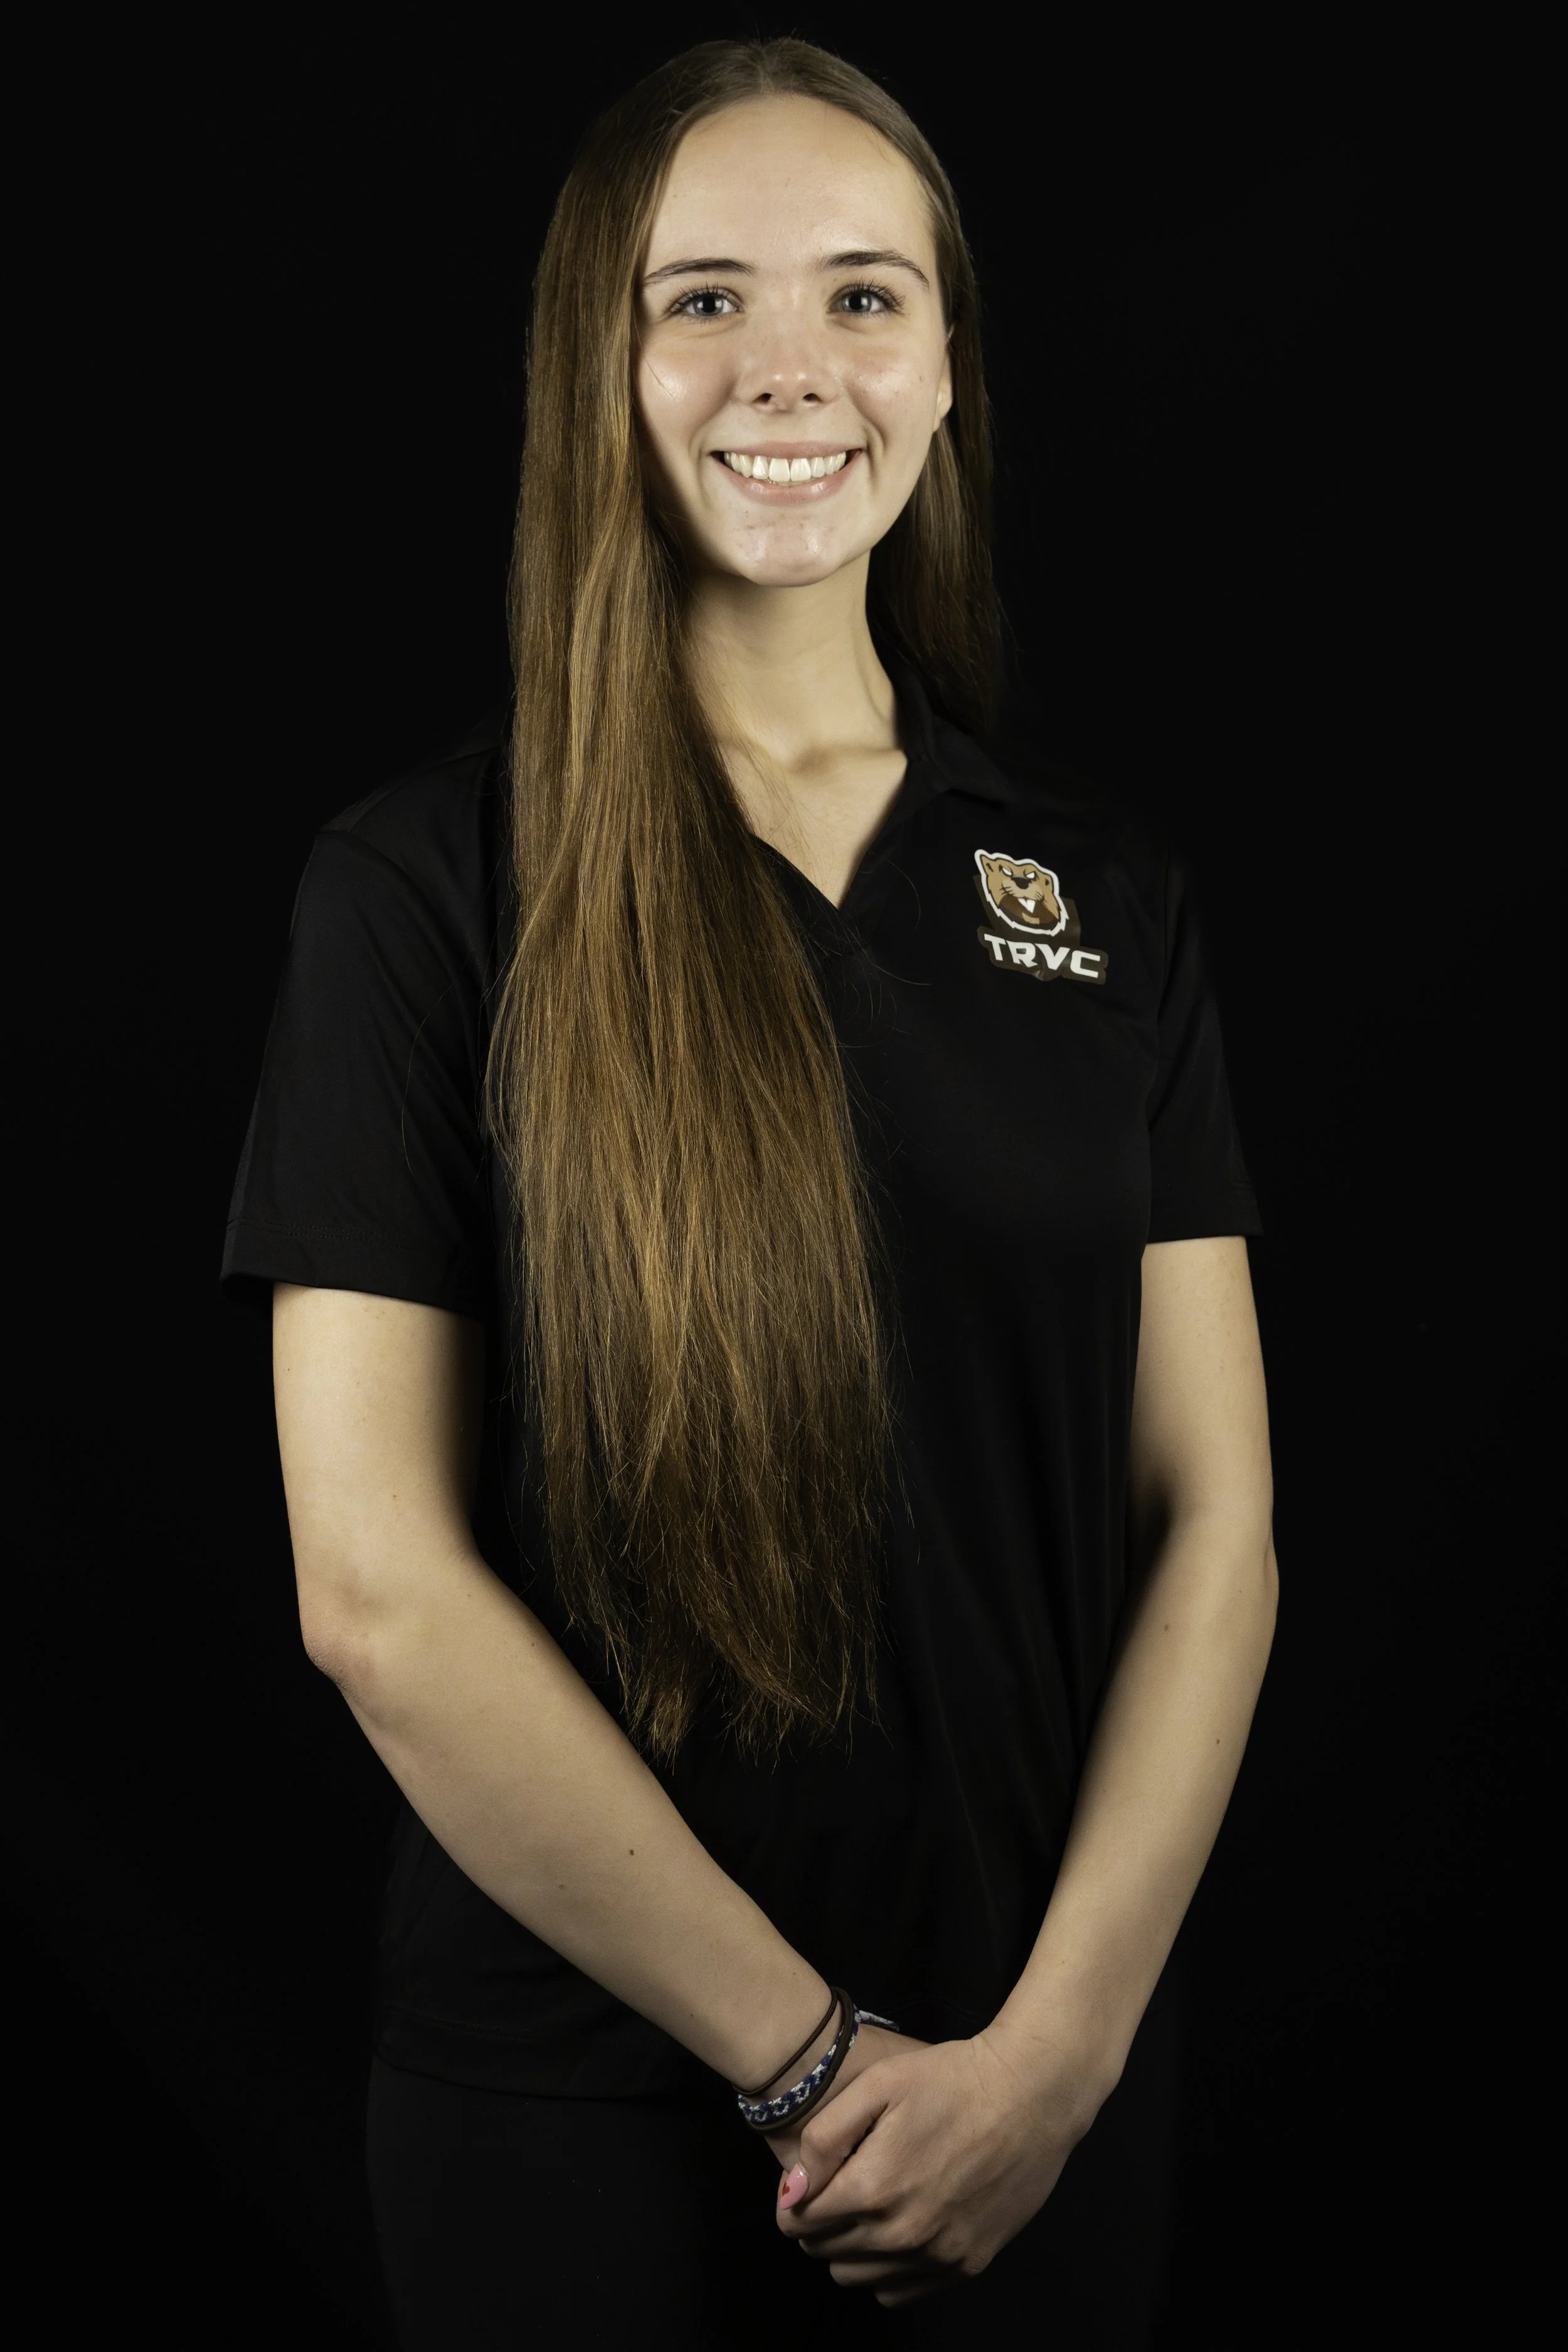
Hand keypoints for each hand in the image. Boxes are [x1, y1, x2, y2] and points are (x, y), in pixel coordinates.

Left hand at [772, 2024, 1109, 2307]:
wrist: (1030, 2095)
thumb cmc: (952, 2080)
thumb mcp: (878, 2084)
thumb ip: (824, 2138)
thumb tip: (793, 2189)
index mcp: (873, 2189)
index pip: (799, 2220)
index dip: (793, 2197)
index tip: (806, 2178)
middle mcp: (902, 2235)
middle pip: (824, 2252)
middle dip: (817, 2221)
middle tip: (838, 2185)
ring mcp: (937, 2255)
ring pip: (857, 2278)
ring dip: (848, 2248)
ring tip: (867, 2206)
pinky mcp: (967, 2265)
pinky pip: (900, 2291)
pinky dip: (887, 2269)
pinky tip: (898, 2230)